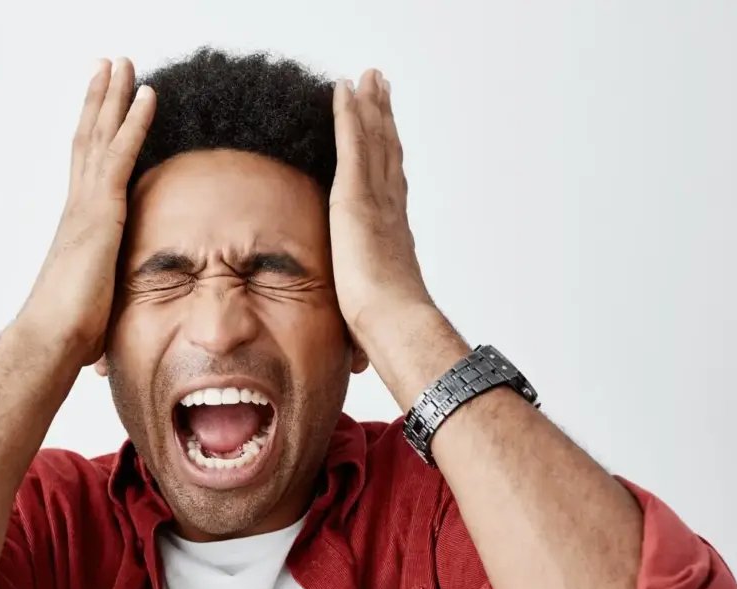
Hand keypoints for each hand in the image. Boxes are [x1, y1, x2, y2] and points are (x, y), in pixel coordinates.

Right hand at [18, 58, 155, 363]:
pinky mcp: (100, 212)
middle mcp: (78, 207)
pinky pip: (120, 154)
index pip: (87, 167)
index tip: (103, 105)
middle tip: (109, 65)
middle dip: (99, 100)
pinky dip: (135, 122)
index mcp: (78, 226)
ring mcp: (87, 206)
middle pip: (88, 138)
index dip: (94, 132)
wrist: (51, 341)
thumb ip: (105, 302)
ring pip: (100, 136)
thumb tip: (110, 337)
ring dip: (113, 96)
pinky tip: (149, 95)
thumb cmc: (70, 335)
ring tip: (122, 62)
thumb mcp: (96, 307)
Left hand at [329, 69, 432, 341]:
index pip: (389, 187)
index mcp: (391, 236)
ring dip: (371, 107)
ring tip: (368, 77)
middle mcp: (389, 210)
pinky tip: (343, 89)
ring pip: (375, 141)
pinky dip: (349, 114)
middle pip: (388, 153)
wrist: (393, 325)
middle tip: (381, 89)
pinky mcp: (356, 197)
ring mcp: (376, 200)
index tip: (388, 136)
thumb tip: (357, 363)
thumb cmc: (386, 332)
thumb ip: (364, 326)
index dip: (390, 157)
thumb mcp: (369, 320)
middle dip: (384, 120)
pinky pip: (353, 144)